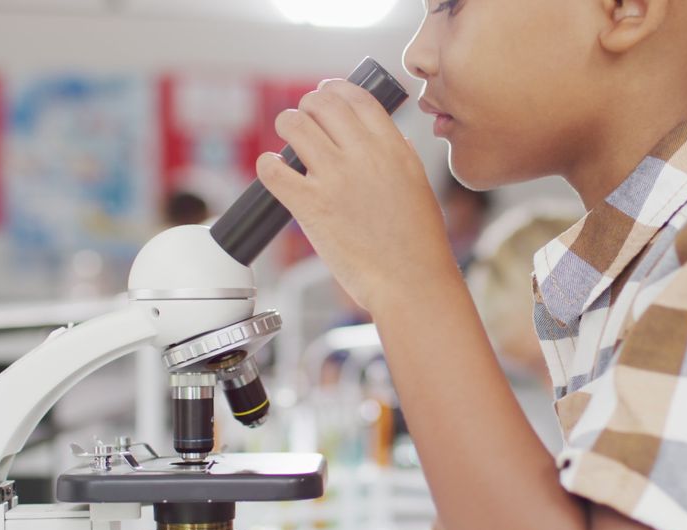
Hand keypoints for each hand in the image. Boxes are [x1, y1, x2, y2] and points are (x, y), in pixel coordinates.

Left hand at [256, 80, 458, 312]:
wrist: (411, 282)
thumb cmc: (418, 244)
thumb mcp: (419, 186)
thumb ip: (400, 155)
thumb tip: (387, 136)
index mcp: (393, 149)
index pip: (358, 98)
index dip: (336, 89)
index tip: (326, 94)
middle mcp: (363, 156)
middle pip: (322, 103)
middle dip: (307, 105)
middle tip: (304, 118)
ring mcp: (335, 179)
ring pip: (294, 125)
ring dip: (285, 125)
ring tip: (286, 139)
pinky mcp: (311, 206)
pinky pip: (273, 169)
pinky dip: (268, 165)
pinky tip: (273, 169)